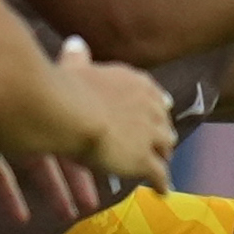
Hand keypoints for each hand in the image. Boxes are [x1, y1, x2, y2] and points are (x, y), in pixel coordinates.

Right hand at [50, 37, 177, 192]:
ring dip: (164, 155)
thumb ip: (78, 56)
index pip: (152, 94)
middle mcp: (149, 105)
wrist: (72, 114)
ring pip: (166, 146)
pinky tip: (162, 191)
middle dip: (161, 131)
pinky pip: (159, 174)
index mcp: (134, 82)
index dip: (155, 104)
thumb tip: (76, 42)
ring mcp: (150, 133)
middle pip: (163, 121)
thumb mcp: (73, 66)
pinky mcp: (145, 160)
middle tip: (160, 141)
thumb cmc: (67, 89)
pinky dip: (162, 183)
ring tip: (162, 164)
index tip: (160, 108)